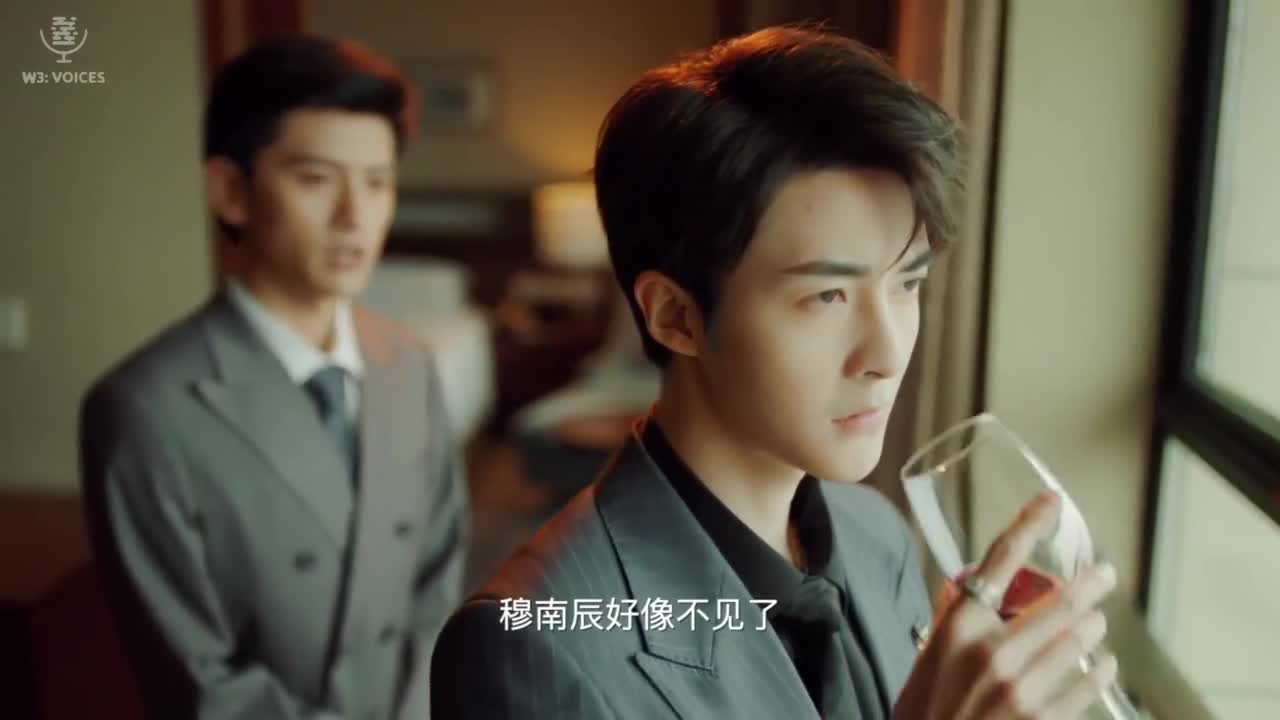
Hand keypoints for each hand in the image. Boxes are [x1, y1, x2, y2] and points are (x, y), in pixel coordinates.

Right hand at [894, 491, 1119, 718]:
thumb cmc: (925, 709)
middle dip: (1091, 584)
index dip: (1031, 524)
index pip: (1001, 560)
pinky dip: (1099, 671)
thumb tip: (988, 597)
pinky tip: (1103, 664)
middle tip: (1104, 574)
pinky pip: (1086, 685)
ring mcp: (1020, 687)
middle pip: (1061, 601)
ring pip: (1079, 640)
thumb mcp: (929, 656)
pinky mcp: (1041, 719)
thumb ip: (960, 625)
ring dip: (1094, 626)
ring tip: (1097, 622)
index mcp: (959, 626)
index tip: (1051, 501)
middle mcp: (992, 651)